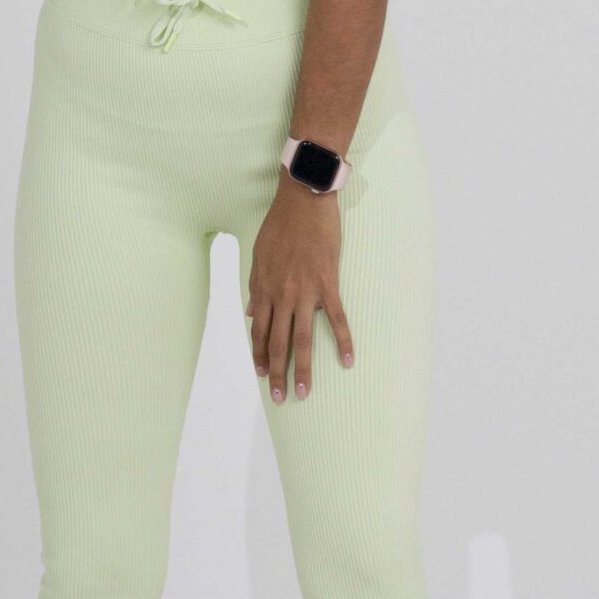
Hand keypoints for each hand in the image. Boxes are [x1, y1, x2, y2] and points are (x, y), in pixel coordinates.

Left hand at [246, 177, 355, 402]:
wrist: (303, 201)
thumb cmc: (280, 225)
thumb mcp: (258, 255)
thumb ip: (254, 287)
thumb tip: (250, 312)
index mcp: (264, 288)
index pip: (259, 331)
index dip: (259, 355)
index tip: (261, 375)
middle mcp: (282, 295)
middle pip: (277, 343)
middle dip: (277, 373)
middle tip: (280, 398)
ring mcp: (306, 292)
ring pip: (303, 339)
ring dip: (303, 368)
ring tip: (304, 391)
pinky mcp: (329, 284)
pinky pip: (337, 319)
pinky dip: (343, 341)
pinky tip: (348, 361)